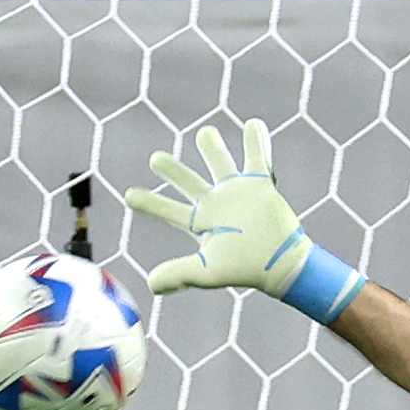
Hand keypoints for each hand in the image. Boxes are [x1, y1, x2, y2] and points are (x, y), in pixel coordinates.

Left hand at [125, 116, 331, 300]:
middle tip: (155, 158)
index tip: (128, 195)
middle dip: (172, 169)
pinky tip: (252, 124)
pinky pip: (256, 156)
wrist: (280, 264)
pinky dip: (256, 139)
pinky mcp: (259, 184)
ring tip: (204, 132)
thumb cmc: (244, 269)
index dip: (149, 203)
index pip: (167, 211)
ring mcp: (236, 192)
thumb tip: (150, 284)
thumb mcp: (207, 272)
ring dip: (212, 146)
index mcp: (199, 223)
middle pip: (188, 181)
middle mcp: (215, 205)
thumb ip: (178, 273)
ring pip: (220, 161)